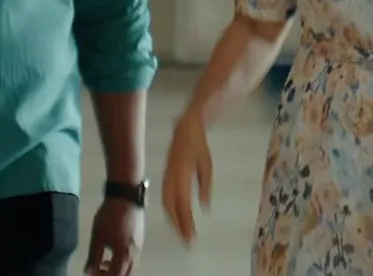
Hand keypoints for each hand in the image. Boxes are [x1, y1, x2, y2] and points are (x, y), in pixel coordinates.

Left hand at [85, 197, 142, 274]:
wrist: (126, 196)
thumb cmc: (109, 216)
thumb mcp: (98, 236)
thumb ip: (93, 256)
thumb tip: (88, 271)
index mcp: (124, 254)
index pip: (115, 275)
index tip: (91, 272)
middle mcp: (135, 254)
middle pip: (125, 274)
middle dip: (111, 275)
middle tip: (97, 269)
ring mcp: (139, 247)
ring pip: (130, 267)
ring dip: (117, 269)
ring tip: (104, 261)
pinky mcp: (140, 240)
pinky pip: (133, 258)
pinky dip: (123, 261)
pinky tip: (113, 251)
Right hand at [159, 111, 212, 244]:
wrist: (184, 129)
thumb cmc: (199, 146)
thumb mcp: (207, 166)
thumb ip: (205, 187)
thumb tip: (204, 208)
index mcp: (181, 177)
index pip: (183, 205)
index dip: (186, 223)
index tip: (192, 237)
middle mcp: (171, 180)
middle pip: (172, 209)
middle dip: (178, 226)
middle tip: (187, 242)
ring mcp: (166, 178)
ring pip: (166, 205)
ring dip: (173, 221)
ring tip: (181, 234)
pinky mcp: (166, 177)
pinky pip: (165, 198)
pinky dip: (169, 211)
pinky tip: (175, 218)